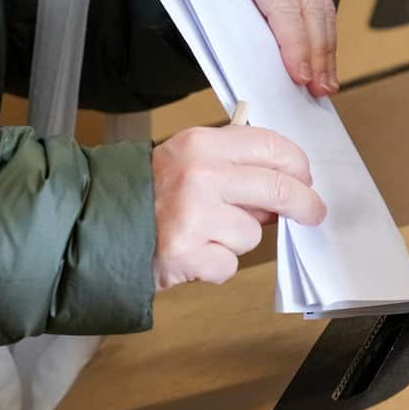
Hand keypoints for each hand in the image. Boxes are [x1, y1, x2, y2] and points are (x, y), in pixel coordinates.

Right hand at [152, 125, 326, 289]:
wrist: (96, 223)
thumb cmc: (149, 192)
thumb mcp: (189, 159)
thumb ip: (234, 167)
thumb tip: (287, 188)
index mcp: (203, 144)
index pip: (271, 147)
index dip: (297, 166)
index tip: (305, 180)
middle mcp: (201, 175)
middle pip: (278, 190)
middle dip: (304, 205)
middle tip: (312, 213)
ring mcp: (193, 216)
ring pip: (252, 234)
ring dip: (237, 240)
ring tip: (205, 232)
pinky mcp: (186, 253)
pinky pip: (228, 265)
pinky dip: (215, 265)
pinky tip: (193, 253)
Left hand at [215, 0, 338, 96]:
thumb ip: (239, 26)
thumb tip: (258, 70)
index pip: (284, 7)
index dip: (295, 45)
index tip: (301, 77)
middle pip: (311, 10)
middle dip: (317, 55)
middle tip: (319, 88)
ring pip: (325, 12)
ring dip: (327, 53)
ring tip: (326, 84)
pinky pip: (328, 10)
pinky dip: (327, 41)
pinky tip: (327, 65)